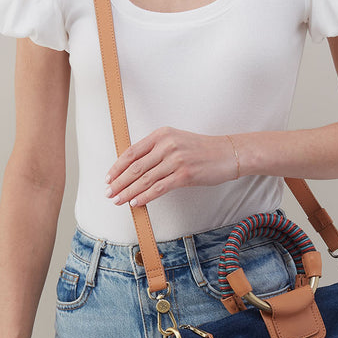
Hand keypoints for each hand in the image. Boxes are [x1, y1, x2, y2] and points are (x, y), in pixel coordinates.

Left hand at [104, 127, 238, 206]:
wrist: (228, 153)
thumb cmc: (202, 150)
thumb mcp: (177, 141)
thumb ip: (156, 150)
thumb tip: (134, 168)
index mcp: (161, 134)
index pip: (132, 152)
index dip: (117, 166)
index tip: (108, 178)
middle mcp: (167, 145)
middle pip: (135, 167)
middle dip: (119, 182)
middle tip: (108, 192)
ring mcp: (176, 160)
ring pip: (145, 179)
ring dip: (128, 192)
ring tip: (118, 200)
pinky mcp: (185, 175)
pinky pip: (159, 188)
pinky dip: (145, 196)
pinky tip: (136, 202)